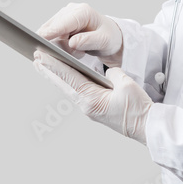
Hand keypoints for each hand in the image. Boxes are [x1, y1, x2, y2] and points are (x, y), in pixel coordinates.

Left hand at [33, 49, 150, 144]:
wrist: (147, 128)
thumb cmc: (139, 110)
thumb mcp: (127, 85)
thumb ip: (113, 74)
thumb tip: (107, 72)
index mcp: (92, 100)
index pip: (69, 77)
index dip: (54, 65)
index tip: (41, 55)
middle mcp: (87, 106)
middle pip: (63, 84)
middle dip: (49, 70)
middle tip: (35, 58)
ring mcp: (90, 109)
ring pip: (68, 88)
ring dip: (56, 76)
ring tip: (43, 65)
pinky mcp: (94, 109)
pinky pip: (77, 93)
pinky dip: (67, 82)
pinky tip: (63, 77)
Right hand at [37, 2, 123, 67]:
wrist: (110, 36)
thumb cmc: (109, 37)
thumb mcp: (103, 41)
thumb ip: (88, 41)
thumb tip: (71, 42)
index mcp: (83, 12)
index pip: (64, 23)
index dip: (51, 31)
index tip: (40, 39)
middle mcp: (72, 10)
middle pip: (54, 28)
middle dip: (61, 44)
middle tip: (78, 53)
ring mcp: (64, 15)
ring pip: (51, 32)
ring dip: (61, 45)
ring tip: (80, 50)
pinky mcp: (60, 22)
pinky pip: (51, 34)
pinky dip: (59, 44)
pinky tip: (72, 47)